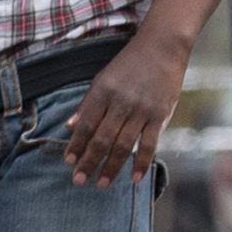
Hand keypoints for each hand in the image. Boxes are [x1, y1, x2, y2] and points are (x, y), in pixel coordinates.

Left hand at [65, 29, 191, 185]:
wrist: (162, 47)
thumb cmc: (129, 63)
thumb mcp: (103, 78)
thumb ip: (87, 104)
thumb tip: (68, 126)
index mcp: (103, 91)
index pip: (85, 124)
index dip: (75, 145)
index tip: (68, 162)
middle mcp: (120, 102)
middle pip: (101, 139)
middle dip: (89, 162)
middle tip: (79, 180)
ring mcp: (141, 110)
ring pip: (123, 145)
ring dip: (111, 167)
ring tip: (102, 184)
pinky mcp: (160, 115)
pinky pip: (149, 144)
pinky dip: (141, 163)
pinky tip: (133, 178)